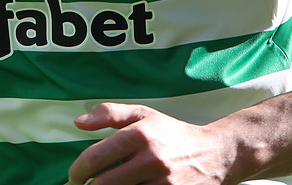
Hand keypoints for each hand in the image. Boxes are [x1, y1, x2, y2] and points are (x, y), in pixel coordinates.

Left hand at [67, 104, 237, 184]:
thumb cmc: (173, 134)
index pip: (95, 157)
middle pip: (103, 184)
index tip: (74, 177)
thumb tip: (78, 123)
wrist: (217, 154)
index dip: (77, 171)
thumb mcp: (144, 115)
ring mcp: (165, 182)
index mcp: (140, 134)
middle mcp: (152, 158)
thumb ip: (110, 114)